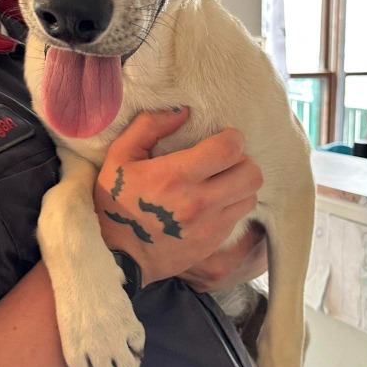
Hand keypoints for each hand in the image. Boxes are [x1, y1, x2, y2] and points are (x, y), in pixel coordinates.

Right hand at [93, 108, 262, 286]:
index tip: (224, 138)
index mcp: (176, 176)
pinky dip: (232, 206)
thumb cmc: (116, 202)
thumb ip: (149, 126)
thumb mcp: (119, 157)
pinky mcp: (213, 243)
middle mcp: (199, 201)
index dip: (233, 138)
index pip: (230, 149)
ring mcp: (209, 226)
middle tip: (225, 161)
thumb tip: (182, 111)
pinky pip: (239, 217)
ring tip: (222, 182)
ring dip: (240, 185)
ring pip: (250, 196)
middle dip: (242, 161)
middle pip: (251, 174)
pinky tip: (212, 204)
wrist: (119, 256)